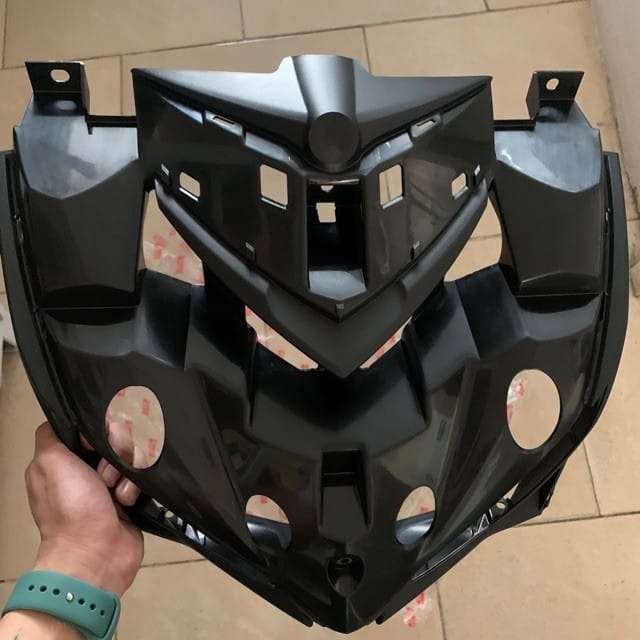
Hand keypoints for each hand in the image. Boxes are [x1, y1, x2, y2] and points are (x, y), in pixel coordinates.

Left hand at [26, 422, 143, 596]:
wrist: (95, 555)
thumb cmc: (70, 508)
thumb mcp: (49, 463)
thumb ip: (53, 434)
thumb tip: (72, 421)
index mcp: (62, 460)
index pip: (88, 426)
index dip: (97, 428)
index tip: (96, 441)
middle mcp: (84, 469)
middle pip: (114, 438)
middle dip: (115, 452)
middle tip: (104, 474)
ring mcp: (108, 484)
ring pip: (131, 455)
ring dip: (126, 472)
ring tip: (116, 494)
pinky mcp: (129, 497)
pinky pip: (142, 476)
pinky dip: (135, 488)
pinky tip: (126, 502)